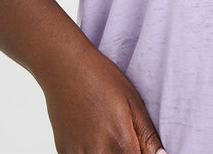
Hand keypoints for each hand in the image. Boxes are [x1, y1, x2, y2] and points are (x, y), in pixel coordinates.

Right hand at [38, 46, 166, 153]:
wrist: (64, 68)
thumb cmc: (102, 79)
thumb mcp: (133, 101)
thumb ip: (147, 135)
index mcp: (120, 142)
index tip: (142, 146)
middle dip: (129, 152)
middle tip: (127, 136)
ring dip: (110, 153)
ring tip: (109, 131)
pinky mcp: (64, 153)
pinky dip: (93, 152)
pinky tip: (94, 136)